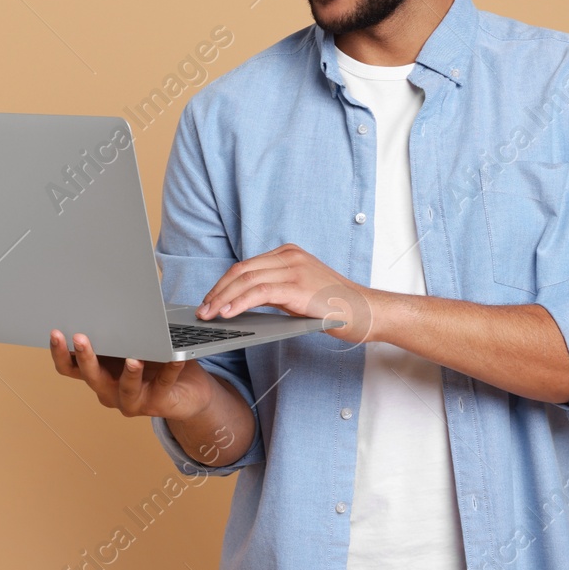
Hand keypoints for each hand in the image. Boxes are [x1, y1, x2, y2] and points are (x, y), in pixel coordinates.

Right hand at [49, 330, 217, 420]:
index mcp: (98, 373)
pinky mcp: (158, 403)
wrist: (185, 394)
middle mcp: (109, 390)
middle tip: (80, 337)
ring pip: (125, 388)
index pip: (70, 367)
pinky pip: (163, 384)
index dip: (60, 352)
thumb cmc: (152, 362)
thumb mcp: (130, 344)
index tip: (55, 332)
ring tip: (133, 359)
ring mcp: (132, 400)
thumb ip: (118, 330)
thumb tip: (112, 298)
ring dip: (129, 373)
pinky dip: (169, 370)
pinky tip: (173, 358)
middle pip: (91, 377)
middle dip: (86, 356)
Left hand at [196, 243, 376, 344]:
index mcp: (288, 254)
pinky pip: (260, 292)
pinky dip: (240, 303)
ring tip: (208, 315)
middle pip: (241, 270)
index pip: (246, 266)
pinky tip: (228, 314)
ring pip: (246, 280)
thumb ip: (274, 291)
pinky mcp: (298, 286)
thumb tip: (243, 303)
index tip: (209, 300)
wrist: (366, 311)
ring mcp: (294, 269)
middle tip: (202, 310)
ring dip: (222, 299)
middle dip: (217, 291)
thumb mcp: (299, 293)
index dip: (223, 284)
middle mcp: (289, 256)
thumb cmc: (335, 307)